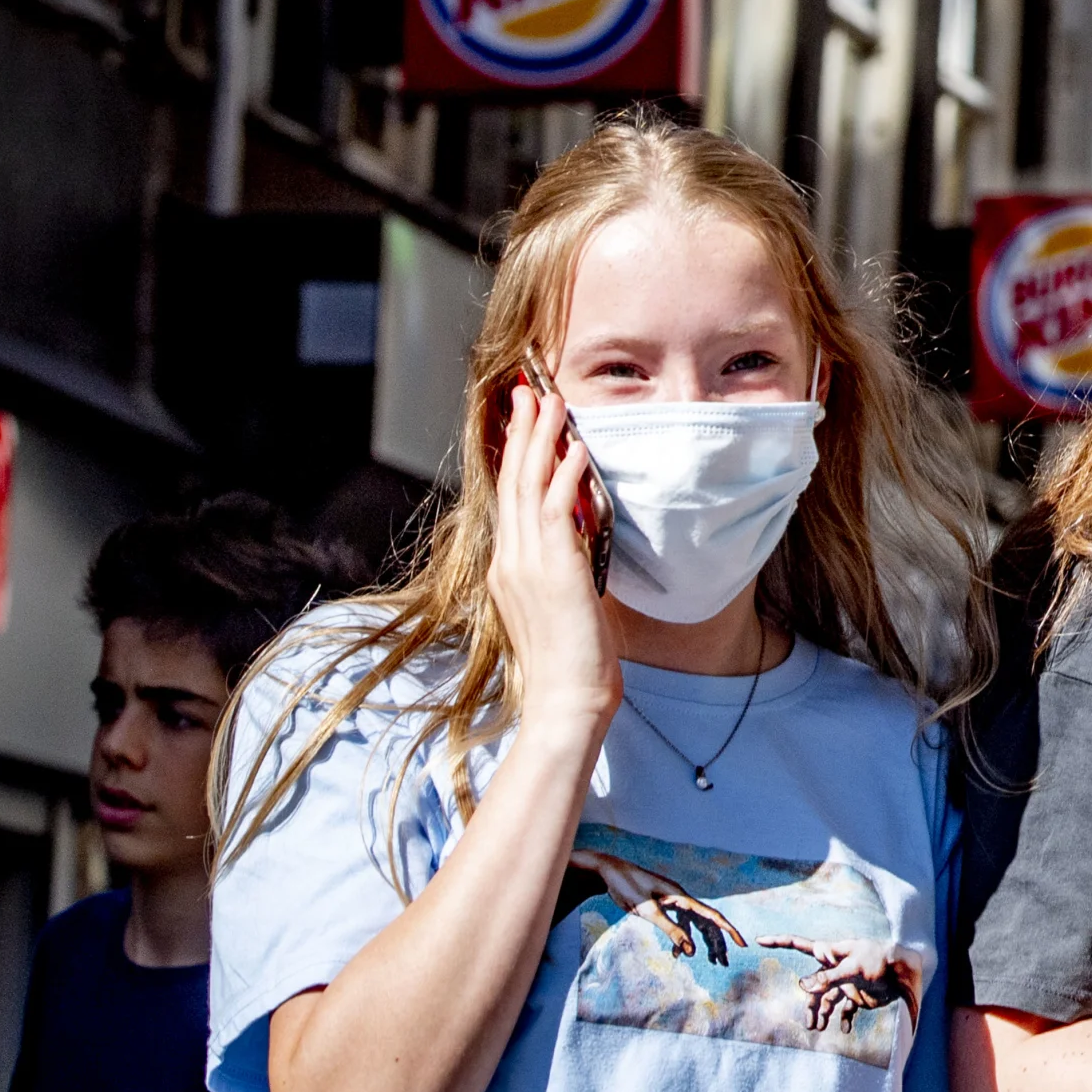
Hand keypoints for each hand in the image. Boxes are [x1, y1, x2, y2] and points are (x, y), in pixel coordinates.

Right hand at [487, 385, 622, 747]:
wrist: (566, 702)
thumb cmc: (573, 661)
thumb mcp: (565, 601)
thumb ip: (566, 565)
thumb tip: (582, 533)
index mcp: (509, 567)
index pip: (510, 497)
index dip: (517, 454)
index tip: (524, 418)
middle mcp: (511, 560)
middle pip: (512, 481)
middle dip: (522, 432)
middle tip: (528, 389)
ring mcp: (527, 565)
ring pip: (529, 488)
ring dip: (542, 441)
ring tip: (551, 401)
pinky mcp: (553, 572)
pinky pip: (557, 513)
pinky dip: (565, 477)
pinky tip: (575, 449)